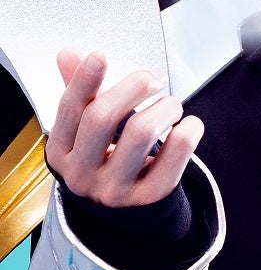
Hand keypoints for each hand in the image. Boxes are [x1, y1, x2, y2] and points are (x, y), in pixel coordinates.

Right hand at [45, 49, 203, 207]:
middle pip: (101, 118)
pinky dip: (188, 131)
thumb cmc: (104, 162)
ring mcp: (116, 190)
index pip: (69, 111)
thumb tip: (68, 54)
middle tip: (154, 79)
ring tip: (172, 105)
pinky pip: (175, 155)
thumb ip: (81, 94)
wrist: (123, 215)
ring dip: (165, 107)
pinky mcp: (150, 198)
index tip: (100, 56)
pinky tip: (189, 125)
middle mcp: (83, 174)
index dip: (83, 81)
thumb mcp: (84, 134)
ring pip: (141, 132)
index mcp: (62, 152)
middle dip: (132, 86)